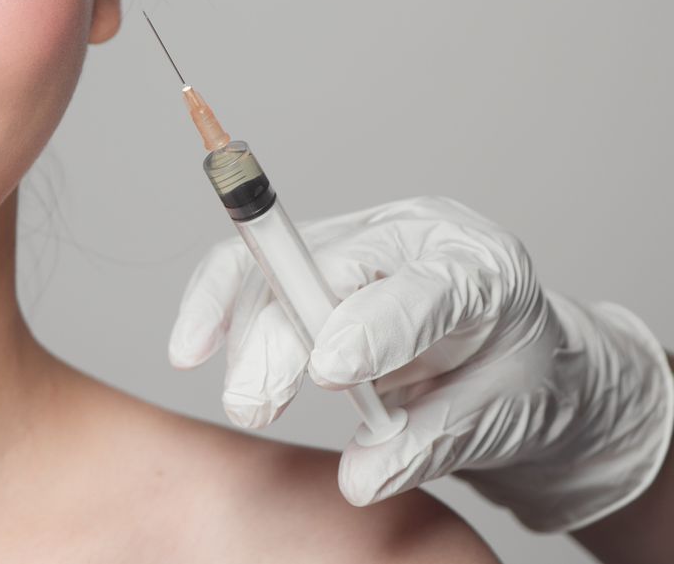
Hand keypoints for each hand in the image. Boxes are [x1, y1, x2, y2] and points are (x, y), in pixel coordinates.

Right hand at [166, 194, 673, 532]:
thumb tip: (359, 479)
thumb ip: (428, 446)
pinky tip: (193, 347)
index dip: (370, 326)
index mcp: (482, 267)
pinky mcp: (314, 255)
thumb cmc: (519, 384)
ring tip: (248, 404)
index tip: (326, 373)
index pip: (420, 288)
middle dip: (281, 337)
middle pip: (328, 270)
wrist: (521, 364)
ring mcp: (360, 239)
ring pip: (278, 267)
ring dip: (247, 336)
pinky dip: (216, 307)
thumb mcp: (497, 422)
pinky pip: (249, 269)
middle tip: (253, 406)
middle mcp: (414, 236)